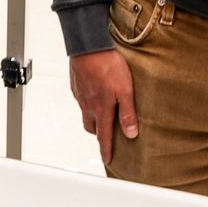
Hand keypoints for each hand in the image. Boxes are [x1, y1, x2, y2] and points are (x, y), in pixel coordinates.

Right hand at [70, 49, 138, 164]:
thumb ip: (128, 113)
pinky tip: (96, 92)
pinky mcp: (76, 84)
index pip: (103, 136)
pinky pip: (81, 98)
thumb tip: (131, 134)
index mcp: (100, 109)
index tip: (107, 160)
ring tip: (102, 112)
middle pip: (91, 127)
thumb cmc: (108, 66)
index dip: (106, 150)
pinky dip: (88, 101)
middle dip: (98, 133)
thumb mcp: (125, 91)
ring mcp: (80, 95)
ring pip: (85, 113)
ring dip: (92, 117)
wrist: (88, 46)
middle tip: (106, 133)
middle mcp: (87, 105)